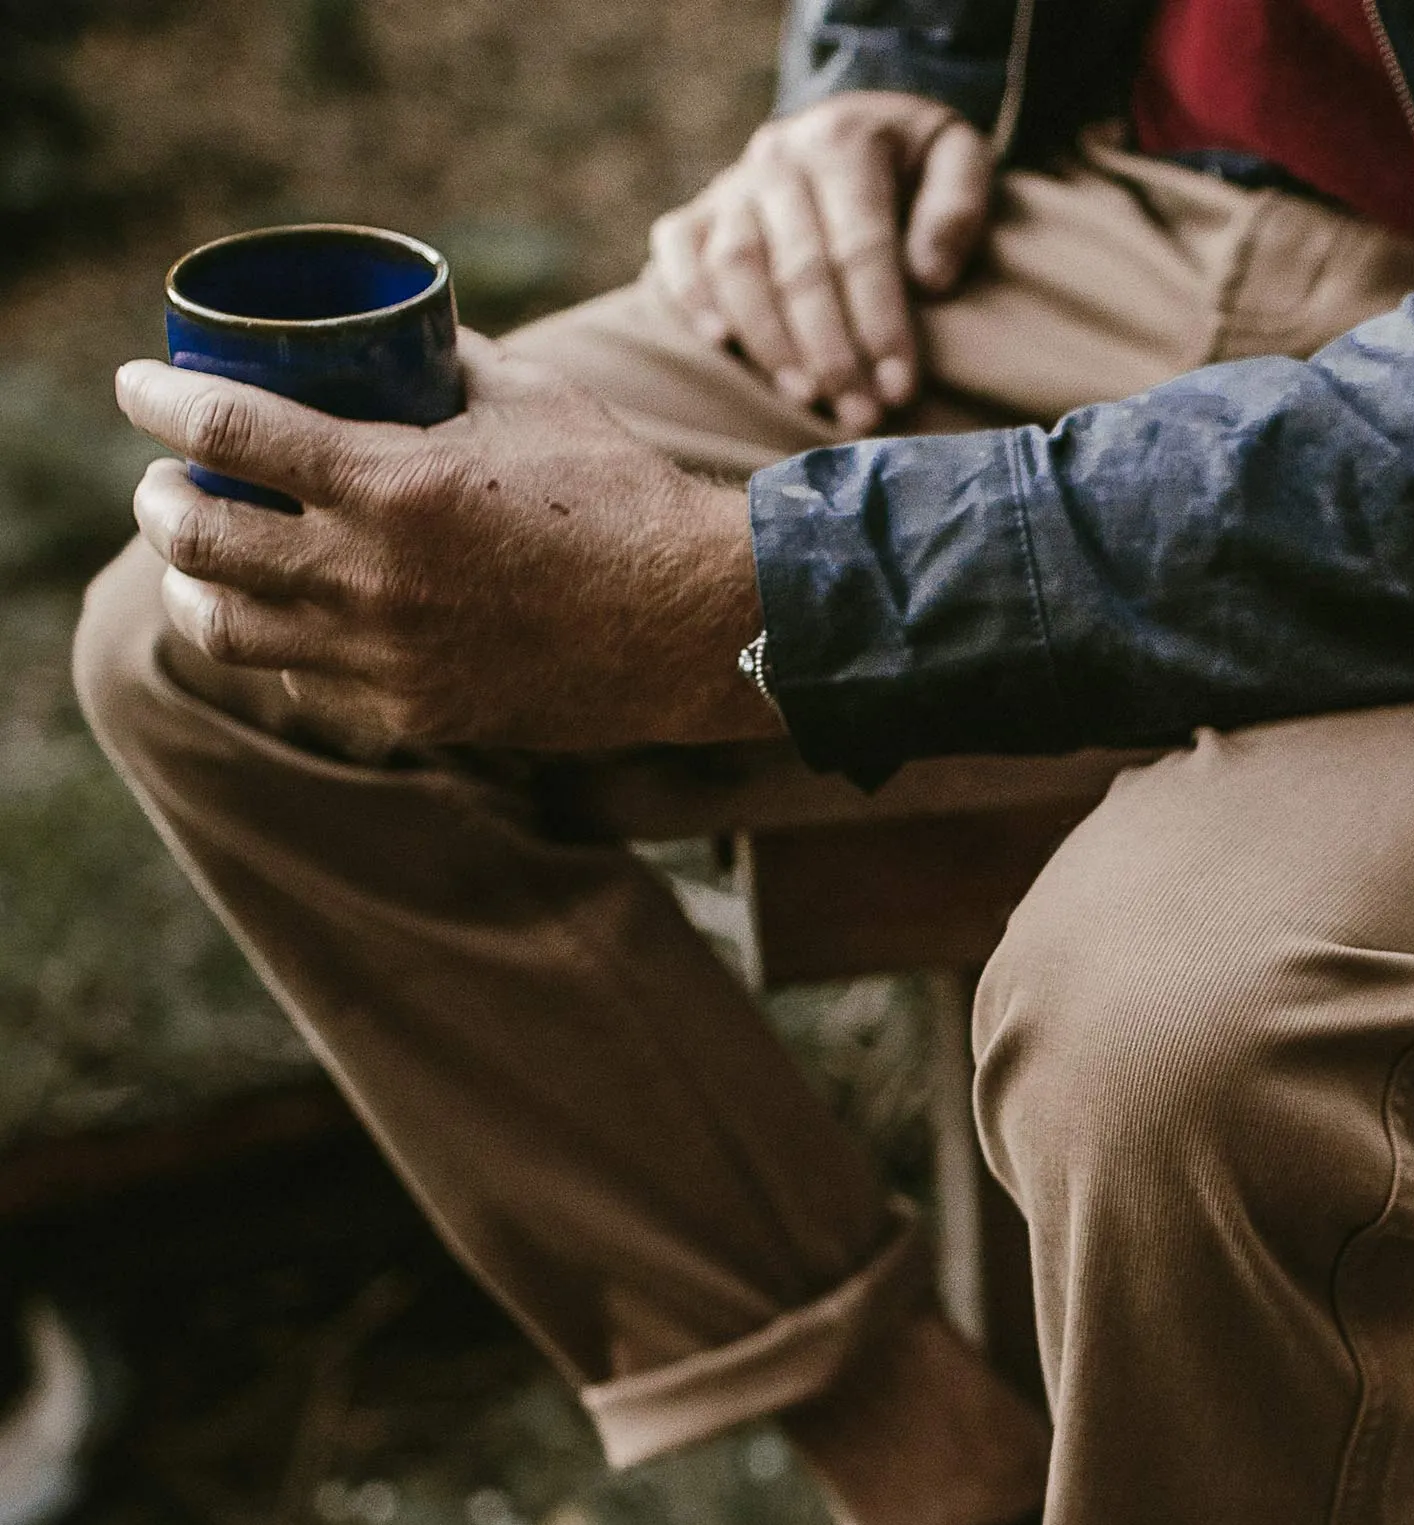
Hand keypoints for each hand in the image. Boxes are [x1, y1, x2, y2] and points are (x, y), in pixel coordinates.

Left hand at [117, 332, 778, 751]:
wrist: (697, 628)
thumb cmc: (627, 499)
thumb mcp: (535, 400)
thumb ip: (448, 366)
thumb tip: (398, 341)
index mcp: (393, 483)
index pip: (224, 429)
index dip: (156, 399)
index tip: (136, 387)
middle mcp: (371, 577)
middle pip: (196, 537)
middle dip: (159, 498)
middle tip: (169, 481)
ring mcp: (388, 656)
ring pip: (228, 627)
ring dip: (195, 584)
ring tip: (203, 560)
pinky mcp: (416, 713)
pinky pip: (308, 681)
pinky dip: (285, 644)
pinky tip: (296, 621)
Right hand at [652, 90, 993, 436]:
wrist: (854, 123)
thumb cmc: (915, 163)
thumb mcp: (957, 155)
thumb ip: (957, 206)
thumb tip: (930, 278)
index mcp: (844, 143)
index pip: (861, 246)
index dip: (879, 323)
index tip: (898, 388)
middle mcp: (779, 158)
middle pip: (799, 267)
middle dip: (832, 352)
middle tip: (860, 414)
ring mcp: (732, 184)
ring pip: (737, 267)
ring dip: (769, 341)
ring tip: (805, 398)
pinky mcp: (698, 210)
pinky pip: (676, 248)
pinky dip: (690, 294)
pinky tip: (719, 343)